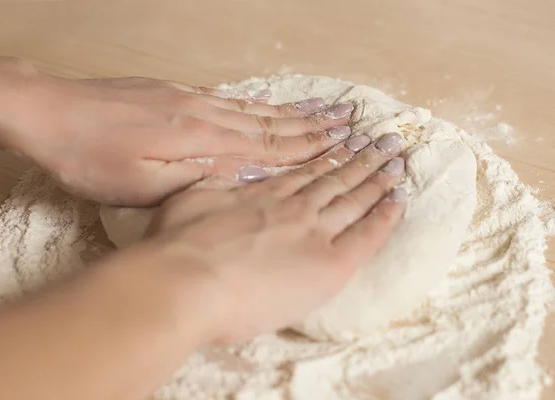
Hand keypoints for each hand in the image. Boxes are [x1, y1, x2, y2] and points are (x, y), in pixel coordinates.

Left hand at [13, 73, 353, 205]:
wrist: (48, 112)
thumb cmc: (89, 157)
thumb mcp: (139, 185)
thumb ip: (194, 182)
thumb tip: (241, 179)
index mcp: (200, 140)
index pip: (267, 147)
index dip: (307, 149)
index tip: (341, 147)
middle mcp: (204, 114)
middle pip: (269, 122)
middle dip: (313, 126)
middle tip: (348, 122)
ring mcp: (190, 100)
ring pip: (253, 108)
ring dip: (292, 112)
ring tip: (322, 110)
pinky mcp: (175, 93)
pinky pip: (230, 100)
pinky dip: (259, 103)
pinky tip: (269, 104)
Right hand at [139, 132, 406, 342]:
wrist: (186, 281)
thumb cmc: (177, 247)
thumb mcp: (188, 201)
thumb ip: (212, 187)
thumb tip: (221, 176)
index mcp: (262, 195)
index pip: (305, 173)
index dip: (328, 157)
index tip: (345, 142)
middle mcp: (293, 207)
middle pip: (335, 178)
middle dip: (363, 158)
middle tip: (386, 140)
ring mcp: (313, 231)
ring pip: (354, 198)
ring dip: (378, 177)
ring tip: (398, 160)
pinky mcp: (329, 263)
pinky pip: (367, 236)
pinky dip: (386, 216)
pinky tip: (400, 200)